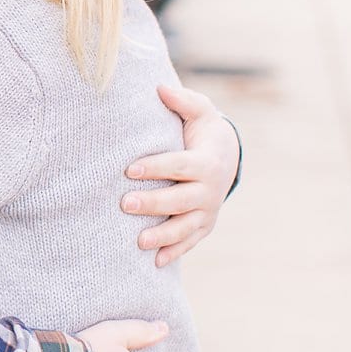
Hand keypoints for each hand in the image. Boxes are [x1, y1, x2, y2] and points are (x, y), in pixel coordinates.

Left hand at [121, 85, 239, 266]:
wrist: (226, 155)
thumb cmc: (202, 131)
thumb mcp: (199, 112)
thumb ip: (183, 102)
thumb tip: (160, 88)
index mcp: (205, 162)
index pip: (179, 165)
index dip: (156, 167)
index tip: (129, 168)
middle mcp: (209, 189)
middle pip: (180, 199)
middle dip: (153, 203)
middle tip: (124, 203)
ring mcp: (208, 210)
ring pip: (186, 226)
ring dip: (163, 235)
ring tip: (138, 241)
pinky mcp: (205, 225)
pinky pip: (190, 241)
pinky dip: (175, 252)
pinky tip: (155, 262)